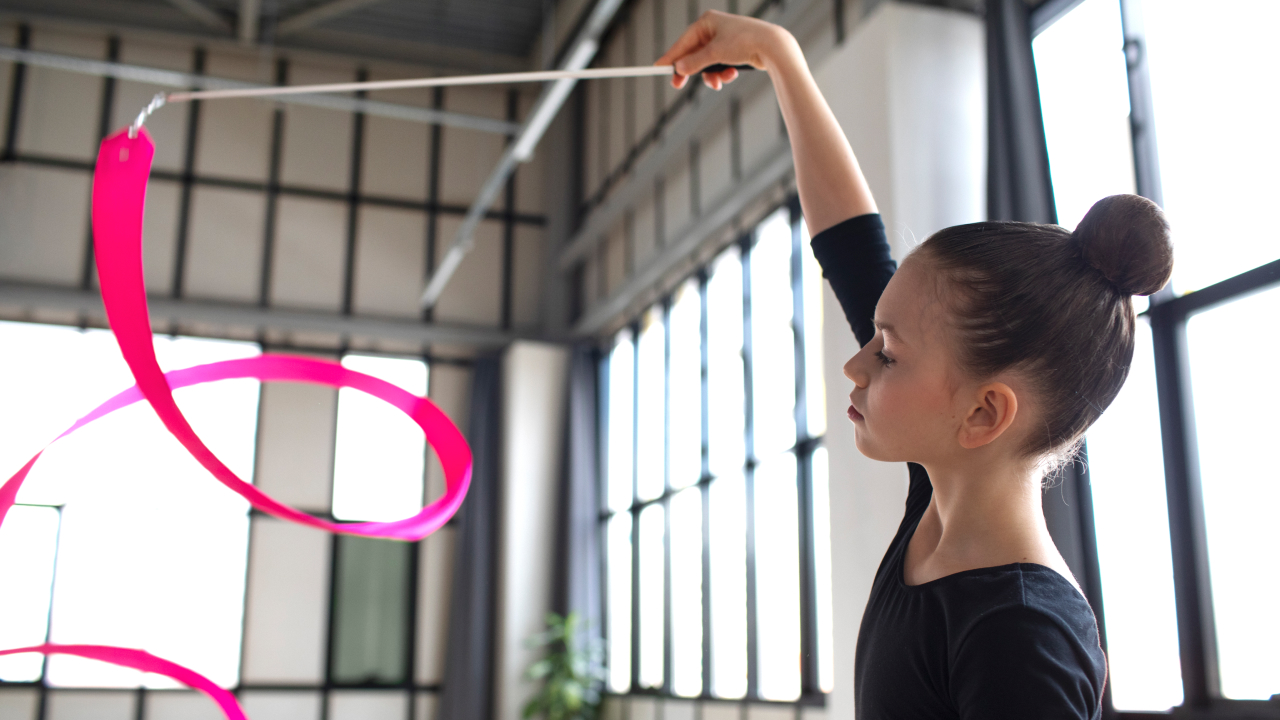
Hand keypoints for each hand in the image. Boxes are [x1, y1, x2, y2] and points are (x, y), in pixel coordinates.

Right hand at [655, 10, 792, 90]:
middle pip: (694, 53)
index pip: (683, 41)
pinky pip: (720, 65)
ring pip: (708, 63)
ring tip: (717, 83)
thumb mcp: (715, 53)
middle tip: (678, 85)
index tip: (659, 68)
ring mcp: (725, 39)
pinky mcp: (735, 50)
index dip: (671, 56)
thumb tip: (678, 68)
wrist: (773, 47)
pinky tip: (730, 75)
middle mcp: (715, 29)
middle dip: (692, 70)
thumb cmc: (745, 42)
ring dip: (711, 75)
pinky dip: (722, 73)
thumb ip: (694, 62)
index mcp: (707, 22)